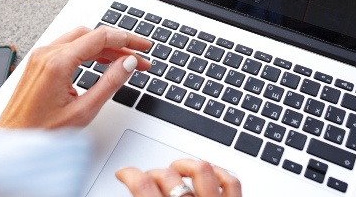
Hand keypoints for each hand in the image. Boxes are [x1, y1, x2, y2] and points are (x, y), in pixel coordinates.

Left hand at [0, 26, 151, 128]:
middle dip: (118, 42)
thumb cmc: (39, 133)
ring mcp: (40, 57)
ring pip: (80, 39)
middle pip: (91, 34)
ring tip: (124, 60)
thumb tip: (127, 64)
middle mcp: (46, 54)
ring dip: (104, 46)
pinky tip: (102, 61)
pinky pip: (68, 47)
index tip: (143, 48)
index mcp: (57, 62)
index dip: (127, 40)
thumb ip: (109, 83)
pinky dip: (89, 51)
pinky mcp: (39, 63)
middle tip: (138, 55)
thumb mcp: (83, 110)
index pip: (101, 37)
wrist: (12, 142)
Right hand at [116, 159, 240, 196]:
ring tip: (176, 170)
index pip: (143, 186)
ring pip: (202, 170)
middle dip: (153, 173)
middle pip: (168, 176)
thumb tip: (134, 191)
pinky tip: (210, 174)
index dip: (129, 174)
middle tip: (148, 178)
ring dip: (185, 165)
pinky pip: (231, 182)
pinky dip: (220, 173)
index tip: (125, 173)